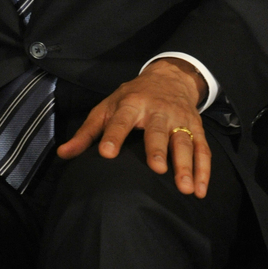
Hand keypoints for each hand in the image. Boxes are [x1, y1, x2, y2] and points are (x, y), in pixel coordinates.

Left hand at [56, 58, 211, 196]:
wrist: (169, 77)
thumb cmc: (131, 97)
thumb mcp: (107, 107)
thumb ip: (87, 132)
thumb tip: (63, 154)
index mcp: (131, 103)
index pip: (121, 119)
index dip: (114, 135)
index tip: (107, 152)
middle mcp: (157, 110)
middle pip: (157, 130)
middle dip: (157, 149)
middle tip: (158, 169)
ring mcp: (179, 119)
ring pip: (184, 141)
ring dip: (186, 164)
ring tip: (185, 188)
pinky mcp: (196, 128)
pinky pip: (202, 149)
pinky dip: (204, 170)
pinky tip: (200, 191)